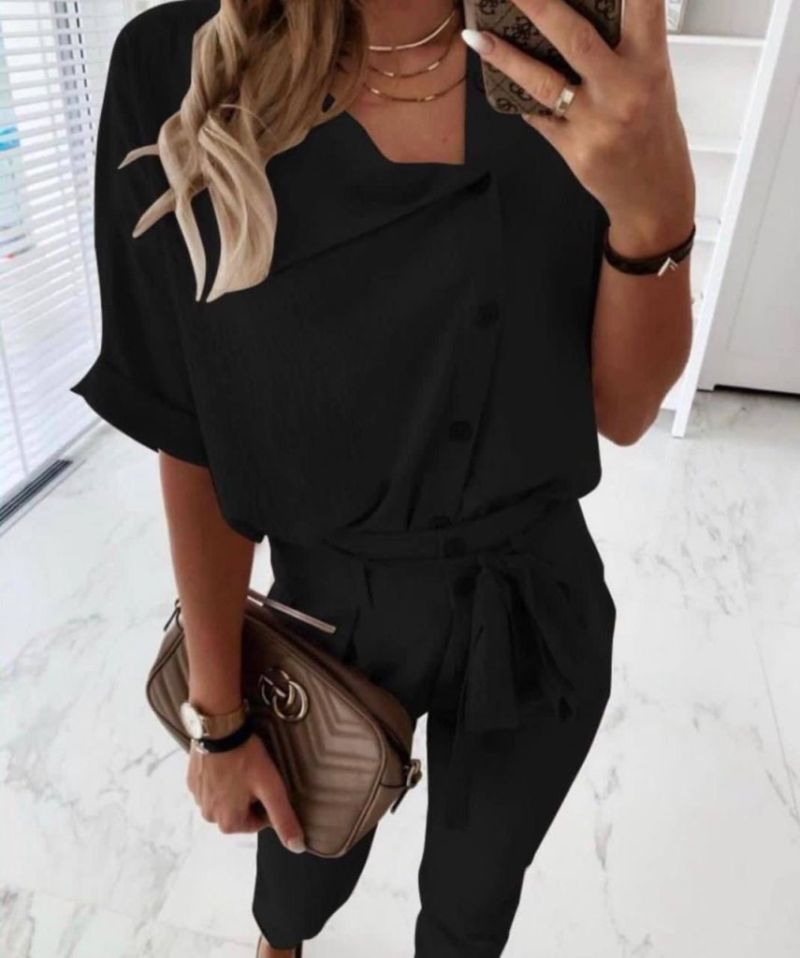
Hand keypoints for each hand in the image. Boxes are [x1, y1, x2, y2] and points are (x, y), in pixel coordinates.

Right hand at [186, 731, 305, 850]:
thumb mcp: (271, 788)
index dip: (268, 801)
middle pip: (241, 811)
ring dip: (235, 787)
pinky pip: (211, 786)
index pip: (259, 821)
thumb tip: (297, 847)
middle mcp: (209, 816)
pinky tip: (228, 761)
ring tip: (242, 765)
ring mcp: (197, 798)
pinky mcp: (191, 780)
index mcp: (228, 823)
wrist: (218, 728)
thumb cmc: (246, 758)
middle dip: (250, 795)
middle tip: (256, 773)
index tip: (267, 782)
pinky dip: (221, 777)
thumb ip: (284, 818)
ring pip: (226, 798)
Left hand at [462, 0, 695, 256]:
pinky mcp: (573, 149)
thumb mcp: (654, 79)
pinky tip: (496, 75)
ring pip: (542, 81)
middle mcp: (623, 91)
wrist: (653, 195)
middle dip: (538, 4)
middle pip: (574, 37)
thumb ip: (625, 45)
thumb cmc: (653, 131)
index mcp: (650, 64)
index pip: (643, 5)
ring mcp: (595, 123)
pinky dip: (516, 95)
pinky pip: (536, 115)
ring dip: (505, 56)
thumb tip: (578, 10)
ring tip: (476, 35)